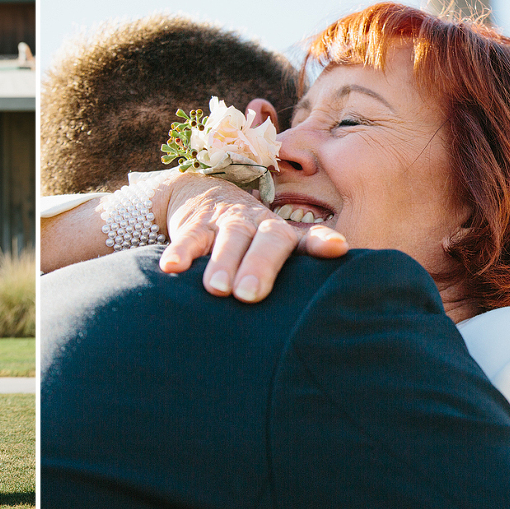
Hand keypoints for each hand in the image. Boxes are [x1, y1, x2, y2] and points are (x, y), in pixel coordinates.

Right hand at [157, 172, 347, 302]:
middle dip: (260, 266)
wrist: (200, 192)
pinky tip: (170, 268)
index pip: (306, 237)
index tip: (338, 248)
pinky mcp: (195, 223)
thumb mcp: (269, 249)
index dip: (321, 242)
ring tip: (217, 289)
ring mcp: (226, 221)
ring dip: (222, 262)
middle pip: (266, 240)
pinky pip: (188, 238)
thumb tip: (317, 316)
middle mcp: (258, 225)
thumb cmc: (247, 238)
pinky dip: (179, 252)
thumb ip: (291, 272)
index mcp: (281, 235)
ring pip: (228, 239)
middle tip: (251, 295)